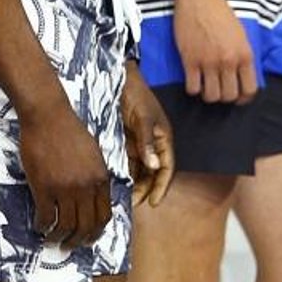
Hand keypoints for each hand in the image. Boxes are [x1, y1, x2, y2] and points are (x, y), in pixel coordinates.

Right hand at [15, 98, 112, 249]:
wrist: (48, 114)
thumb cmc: (69, 130)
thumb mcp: (93, 154)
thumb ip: (96, 176)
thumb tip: (94, 199)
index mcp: (101, 179)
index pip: (103, 216)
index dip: (95, 232)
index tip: (88, 237)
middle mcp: (86, 187)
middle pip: (86, 226)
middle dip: (78, 241)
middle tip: (69, 245)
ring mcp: (64, 188)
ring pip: (65, 226)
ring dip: (59, 238)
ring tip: (52, 240)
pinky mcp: (44, 187)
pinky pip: (45, 216)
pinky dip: (43, 226)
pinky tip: (40, 226)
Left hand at [120, 63, 173, 208]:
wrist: (119, 78)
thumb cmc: (136, 94)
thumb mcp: (144, 117)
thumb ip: (147, 141)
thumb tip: (153, 165)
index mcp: (163, 139)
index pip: (166, 168)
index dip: (161, 186)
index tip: (153, 203)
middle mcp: (153, 144)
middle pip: (152, 173)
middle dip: (145, 189)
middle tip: (132, 202)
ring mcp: (138, 143)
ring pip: (138, 170)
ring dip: (133, 183)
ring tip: (122, 196)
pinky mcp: (125, 141)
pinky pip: (126, 161)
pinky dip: (123, 173)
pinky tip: (115, 182)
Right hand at [170, 0, 256, 103]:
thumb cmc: (220, 12)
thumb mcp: (241, 34)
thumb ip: (243, 56)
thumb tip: (242, 75)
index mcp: (244, 55)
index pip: (250, 90)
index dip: (244, 98)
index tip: (238, 97)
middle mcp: (228, 61)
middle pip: (230, 96)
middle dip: (225, 97)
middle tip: (219, 90)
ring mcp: (208, 62)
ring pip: (211, 96)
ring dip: (208, 95)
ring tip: (206, 86)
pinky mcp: (190, 60)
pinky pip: (192, 88)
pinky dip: (193, 89)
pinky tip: (193, 80)